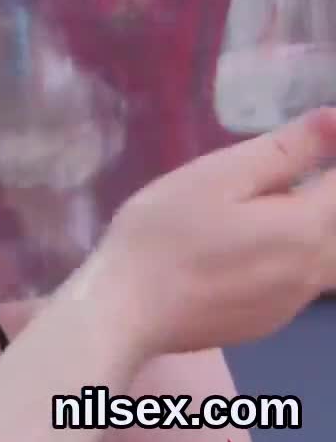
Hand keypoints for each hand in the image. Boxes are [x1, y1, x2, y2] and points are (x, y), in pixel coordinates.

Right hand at [85, 107, 335, 359]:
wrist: (126, 310)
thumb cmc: (163, 233)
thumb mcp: (217, 176)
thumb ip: (284, 149)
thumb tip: (335, 119)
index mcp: (307, 227)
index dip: (329, 156)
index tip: (300, 146)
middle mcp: (314, 270)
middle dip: (320, 195)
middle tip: (261, 184)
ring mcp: (291, 303)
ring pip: (325, 257)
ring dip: (307, 228)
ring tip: (253, 213)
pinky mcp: (267, 322)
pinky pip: (299, 284)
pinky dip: (288, 259)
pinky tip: (242, 252)